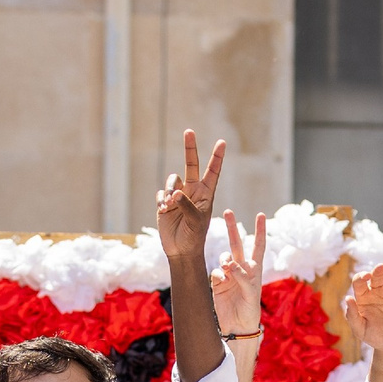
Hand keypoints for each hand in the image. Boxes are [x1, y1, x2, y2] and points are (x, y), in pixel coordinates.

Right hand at [156, 128, 223, 256]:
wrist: (181, 250)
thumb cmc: (194, 237)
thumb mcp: (195, 221)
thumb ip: (186, 205)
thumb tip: (174, 192)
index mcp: (206, 194)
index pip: (213, 172)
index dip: (216, 157)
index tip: (222, 142)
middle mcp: (193, 191)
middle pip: (191, 164)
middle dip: (189, 148)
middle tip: (189, 131)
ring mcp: (179, 196)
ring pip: (172, 181)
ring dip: (169, 191)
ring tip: (169, 206)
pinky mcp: (165, 203)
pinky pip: (160, 194)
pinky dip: (161, 201)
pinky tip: (164, 211)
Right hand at [211, 210, 266, 336]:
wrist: (237, 326)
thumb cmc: (250, 310)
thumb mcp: (250, 293)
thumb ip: (242, 277)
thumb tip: (229, 263)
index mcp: (255, 270)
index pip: (258, 246)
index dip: (260, 231)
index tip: (261, 215)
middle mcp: (242, 269)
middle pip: (237, 244)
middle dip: (233, 228)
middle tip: (228, 211)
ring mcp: (229, 274)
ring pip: (224, 256)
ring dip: (225, 258)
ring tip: (227, 267)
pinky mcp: (218, 282)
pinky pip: (216, 271)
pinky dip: (219, 274)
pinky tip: (222, 281)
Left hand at [346, 264, 382, 357]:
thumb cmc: (375, 338)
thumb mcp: (360, 330)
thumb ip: (352, 315)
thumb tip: (347, 299)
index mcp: (364, 297)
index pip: (360, 281)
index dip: (361, 276)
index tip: (365, 277)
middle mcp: (378, 291)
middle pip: (376, 275)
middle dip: (378, 269)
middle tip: (381, 268)